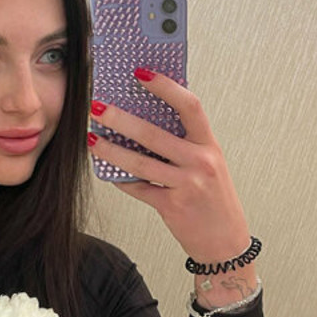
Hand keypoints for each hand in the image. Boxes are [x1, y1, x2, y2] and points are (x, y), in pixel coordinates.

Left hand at [89, 71, 251, 267]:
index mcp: (210, 145)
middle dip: (120, 118)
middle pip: (153, 134)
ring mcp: (186, 185)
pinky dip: (120, 179)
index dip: (165, 86)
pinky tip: (107, 170)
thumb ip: (186, 141)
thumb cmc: (214, 199)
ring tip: (91, 138)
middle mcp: (200, 162)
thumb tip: (148, 114)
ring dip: (110, 149)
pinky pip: (138, 188)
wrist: (225, 244)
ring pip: (139, 163)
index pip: (189, 105)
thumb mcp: (208, 164)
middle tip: (97, 107)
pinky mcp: (171, 206)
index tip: (141, 73)